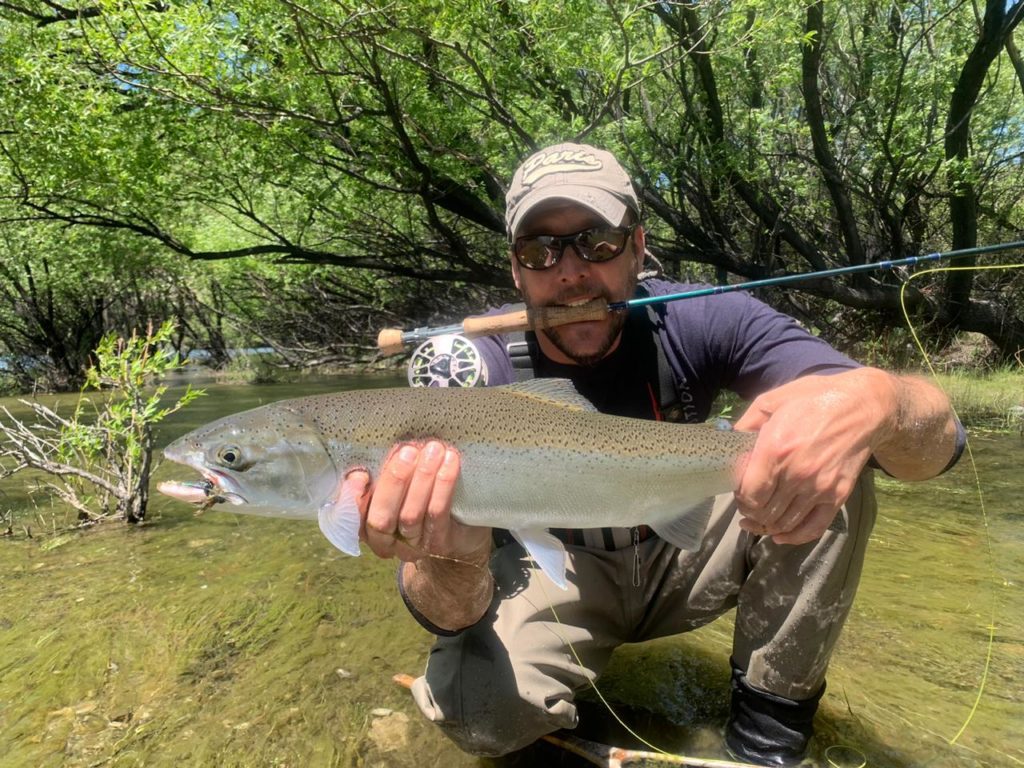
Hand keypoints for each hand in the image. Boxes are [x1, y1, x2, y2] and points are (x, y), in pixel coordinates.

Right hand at [346, 440, 490, 562]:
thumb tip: (371, 454)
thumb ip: (380, 474)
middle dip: (393, 482)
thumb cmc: (418, 494)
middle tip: (408, 451)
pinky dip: (443, 485)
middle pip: (380, 518)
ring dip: (422, 478)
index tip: (360, 474)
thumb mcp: (395, 485)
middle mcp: (384, 542)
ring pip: (410, 515)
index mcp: (365, 527)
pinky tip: (450, 461)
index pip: (350, 517)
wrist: (461, 528)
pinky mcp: (440, 544)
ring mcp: (412, 547)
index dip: (352, 499)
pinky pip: (437, 514)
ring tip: (433, 450)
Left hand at [732, 370, 892, 544]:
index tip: (739, 492)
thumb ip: (746, 424)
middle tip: (747, 506)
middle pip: (764, 511)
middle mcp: (796, 473)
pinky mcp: (837, 496)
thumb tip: (729, 443)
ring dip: (767, 526)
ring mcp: (819, 488)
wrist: (862, 406)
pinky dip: (794, 537)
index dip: (740, 498)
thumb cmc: (814, 399)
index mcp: (775, 449)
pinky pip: (812, 528)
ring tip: (757, 521)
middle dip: (750, 512)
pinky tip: (780, 535)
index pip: (749, 493)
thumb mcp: (772, 401)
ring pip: (784, 522)